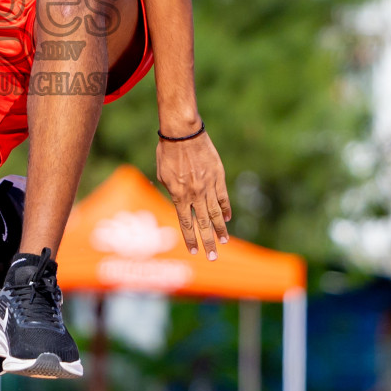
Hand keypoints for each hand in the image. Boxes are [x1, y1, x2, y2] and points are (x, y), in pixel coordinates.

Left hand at [156, 131, 231, 258]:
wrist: (183, 133)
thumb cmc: (167, 152)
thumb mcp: (162, 175)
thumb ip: (171, 192)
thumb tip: (178, 203)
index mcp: (179, 194)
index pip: (185, 223)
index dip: (189, 238)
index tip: (193, 251)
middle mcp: (195, 194)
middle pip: (202, 223)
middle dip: (207, 242)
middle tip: (212, 257)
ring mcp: (208, 186)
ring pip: (215, 213)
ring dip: (220, 230)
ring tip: (224, 242)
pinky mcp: (218, 176)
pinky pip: (223, 197)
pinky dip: (225, 209)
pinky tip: (227, 219)